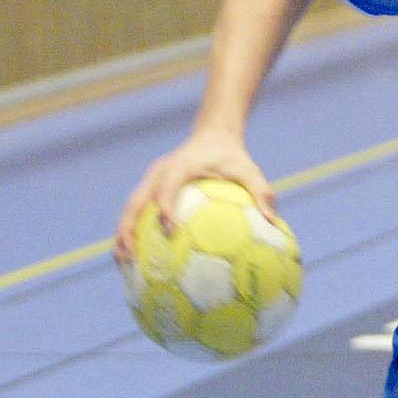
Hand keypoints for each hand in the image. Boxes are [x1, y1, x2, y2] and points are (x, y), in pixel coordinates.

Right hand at [114, 132, 274, 263]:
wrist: (213, 134)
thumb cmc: (232, 155)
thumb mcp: (249, 170)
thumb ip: (261, 193)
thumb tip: (274, 223)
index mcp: (181, 167)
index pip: (168, 188)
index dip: (165, 208)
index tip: (171, 231)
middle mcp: (160, 173)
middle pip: (135, 202)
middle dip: (128, 229)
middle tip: (130, 256)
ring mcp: (151, 180)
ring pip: (130, 209)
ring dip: (123, 234)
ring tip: (123, 263)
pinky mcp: (150, 187)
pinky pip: (137, 210)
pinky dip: (133, 231)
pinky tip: (138, 257)